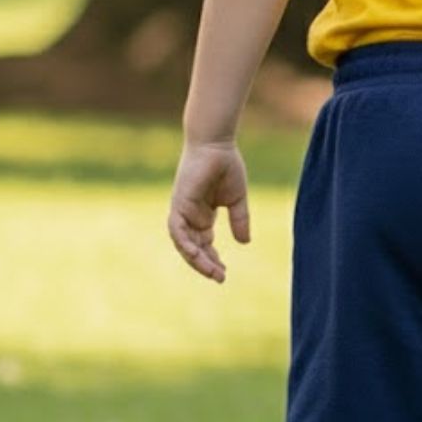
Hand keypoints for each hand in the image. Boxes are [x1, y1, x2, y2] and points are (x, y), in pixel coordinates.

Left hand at [168, 143, 250, 283]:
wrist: (216, 144)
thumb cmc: (226, 166)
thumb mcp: (237, 200)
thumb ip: (239, 220)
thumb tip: (244, 243)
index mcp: (202, 216)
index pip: (204, 245)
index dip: (212, 260)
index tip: (223, 273)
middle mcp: (190, 216)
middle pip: (193, 248)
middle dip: (206, 265)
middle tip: (220, 277)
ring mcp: (182, 210)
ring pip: (184, 243)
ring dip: (196, 260)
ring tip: (212, 272)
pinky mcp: (178, 204)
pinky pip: (177, 230)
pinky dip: (185, 244)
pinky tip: (196, 255)